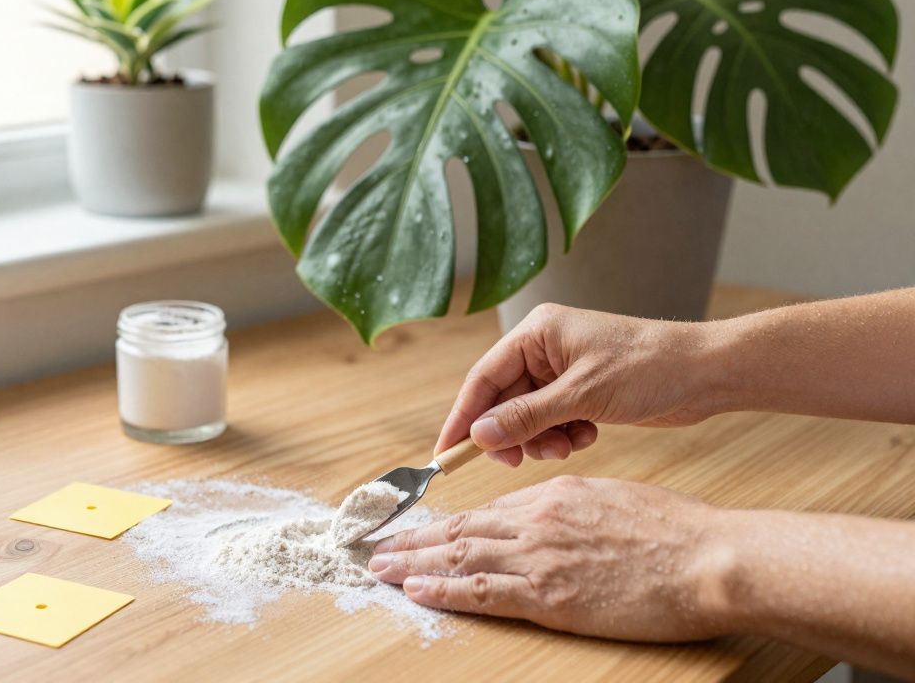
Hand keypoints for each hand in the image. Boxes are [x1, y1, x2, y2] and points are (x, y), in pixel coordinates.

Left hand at [369, 476, 732, 640]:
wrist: (711, 558)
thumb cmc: (679, 532)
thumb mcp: (616, 499)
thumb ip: (574, 509)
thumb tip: (549, 519)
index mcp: (556, 495)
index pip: (489, 510)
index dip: (451, 523)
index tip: (425, 530)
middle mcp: (538, 520)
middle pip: (462, 529)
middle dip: (415, 538)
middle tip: (378, 546)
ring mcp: (540, 557)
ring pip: (460, 556)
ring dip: (414, 562)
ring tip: (380, 567)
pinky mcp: (549, 596)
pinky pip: (481, 591)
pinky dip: (442, 590)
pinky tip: (415, 589)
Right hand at [438, 303, 719, 466]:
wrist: (706, 373)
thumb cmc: (648, 368)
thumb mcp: (582, 395)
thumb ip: (527, 417)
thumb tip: (479, 436)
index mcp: (537, 334)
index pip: (483, 379)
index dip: (463, 418)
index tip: (446, 453)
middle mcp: (544, 349)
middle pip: (503, 401)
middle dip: (511, 434)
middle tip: (516, 462)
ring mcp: (563, 371)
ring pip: (527, 416)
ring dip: (540, 439)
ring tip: (567, 447)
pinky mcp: (582, 392)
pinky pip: (552, 421)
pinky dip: (562, 436)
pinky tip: (587, 436)